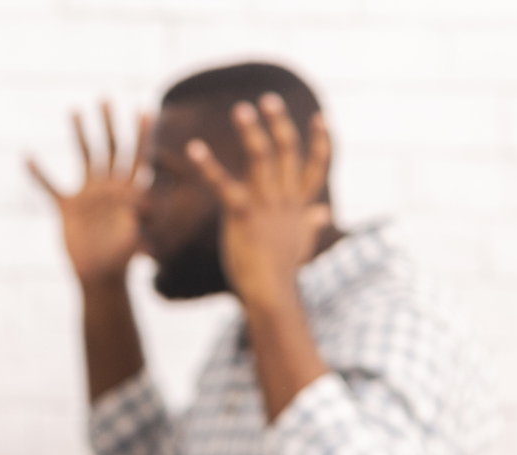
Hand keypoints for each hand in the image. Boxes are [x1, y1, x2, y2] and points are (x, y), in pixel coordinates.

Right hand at [28, 102, 148, 285]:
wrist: (100, 277)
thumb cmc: (122, 259)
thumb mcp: (136, 234)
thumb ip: (142, 214)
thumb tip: (145, 195)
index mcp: (129, 190)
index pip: (139, 155)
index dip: (143, 133)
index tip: (145, 108)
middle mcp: (109, 186)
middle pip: (111, 147)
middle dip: (109, 123)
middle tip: (105, 98)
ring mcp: (87, 195)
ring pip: (84, 156)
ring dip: (80, 133)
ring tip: (75, 110)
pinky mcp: (67, 208)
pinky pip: (50, 186)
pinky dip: (38, 173)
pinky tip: (27, 156)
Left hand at [183, 93, 332, 310]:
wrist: (270, 293)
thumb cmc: (282, 272)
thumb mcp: (301, 243)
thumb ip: (310, 224)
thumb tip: (324, 213)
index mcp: (298, 204)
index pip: (316, 165)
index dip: (320, 140)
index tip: (319, 118)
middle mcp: (285, 197)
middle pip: (287, 150)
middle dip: (279, 122)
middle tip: (266, 99)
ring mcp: (266, 204)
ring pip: (262, 157)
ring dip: (251, 130)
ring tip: (240, 109)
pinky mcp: (243, 214)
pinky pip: (224, 183)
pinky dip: (208, 164)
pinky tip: (193, 148)